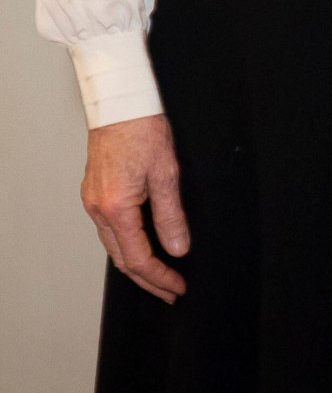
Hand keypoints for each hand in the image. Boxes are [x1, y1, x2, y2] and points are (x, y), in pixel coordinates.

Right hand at [81, 114, 189, 303]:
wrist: (120, 101)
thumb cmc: (143, 128)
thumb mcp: (167, 173)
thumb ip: (171, 215)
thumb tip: (178, 248)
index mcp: (117, 207)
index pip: (139, 258)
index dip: (160, 277)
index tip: (177, 287)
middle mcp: (98, 208)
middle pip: (122, 259)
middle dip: (147, 280)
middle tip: (170, 291)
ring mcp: (93, 200)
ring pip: (114, 246)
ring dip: (136, 264)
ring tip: (159, 275)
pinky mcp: (95, 191)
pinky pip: (109, 229)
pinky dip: (126, 244)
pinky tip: (141, 245)